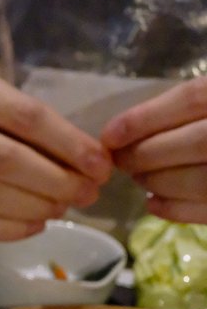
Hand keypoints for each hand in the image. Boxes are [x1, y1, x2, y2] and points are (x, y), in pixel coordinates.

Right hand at [0, 67, 111, 240]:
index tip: (101, 167)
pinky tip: (35, 225)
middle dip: (56, 181)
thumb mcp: (8, 101)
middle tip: (87, 194)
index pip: (26, 118)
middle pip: (6, 160)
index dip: (70, 146)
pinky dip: (9, 229)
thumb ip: (44, 130)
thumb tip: (91, 169)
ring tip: (63, 208)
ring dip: (35, 208)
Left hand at [102, 78, 206, 223]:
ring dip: (157, 181)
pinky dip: (176, 210)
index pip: (192, 99)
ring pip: (199, 179)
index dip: (144, 118)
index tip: (109, 135)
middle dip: (145, 154)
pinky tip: (154, 203)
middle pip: (191, 141)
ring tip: (139, 178)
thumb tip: (134, 129)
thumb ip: (198, 103)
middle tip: (121, 161)